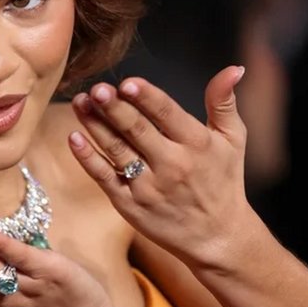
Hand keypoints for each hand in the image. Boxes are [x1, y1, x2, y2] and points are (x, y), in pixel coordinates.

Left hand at [68, 66, 252, 268]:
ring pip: (117, 151)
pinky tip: (74, 138)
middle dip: (115, 108)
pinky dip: (88, 159)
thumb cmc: (224, 183)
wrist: (217, 238)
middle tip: (96, 89)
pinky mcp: (130, 205)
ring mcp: (149, 188)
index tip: (126, 82)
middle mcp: (172, 165)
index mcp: (197, 144)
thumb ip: (224, 102)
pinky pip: (105, 178)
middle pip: (137, 131)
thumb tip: (233, 68)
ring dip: (95, 126)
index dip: (146, 97)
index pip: (167, 114)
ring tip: (79, 103)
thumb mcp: (233, 140)